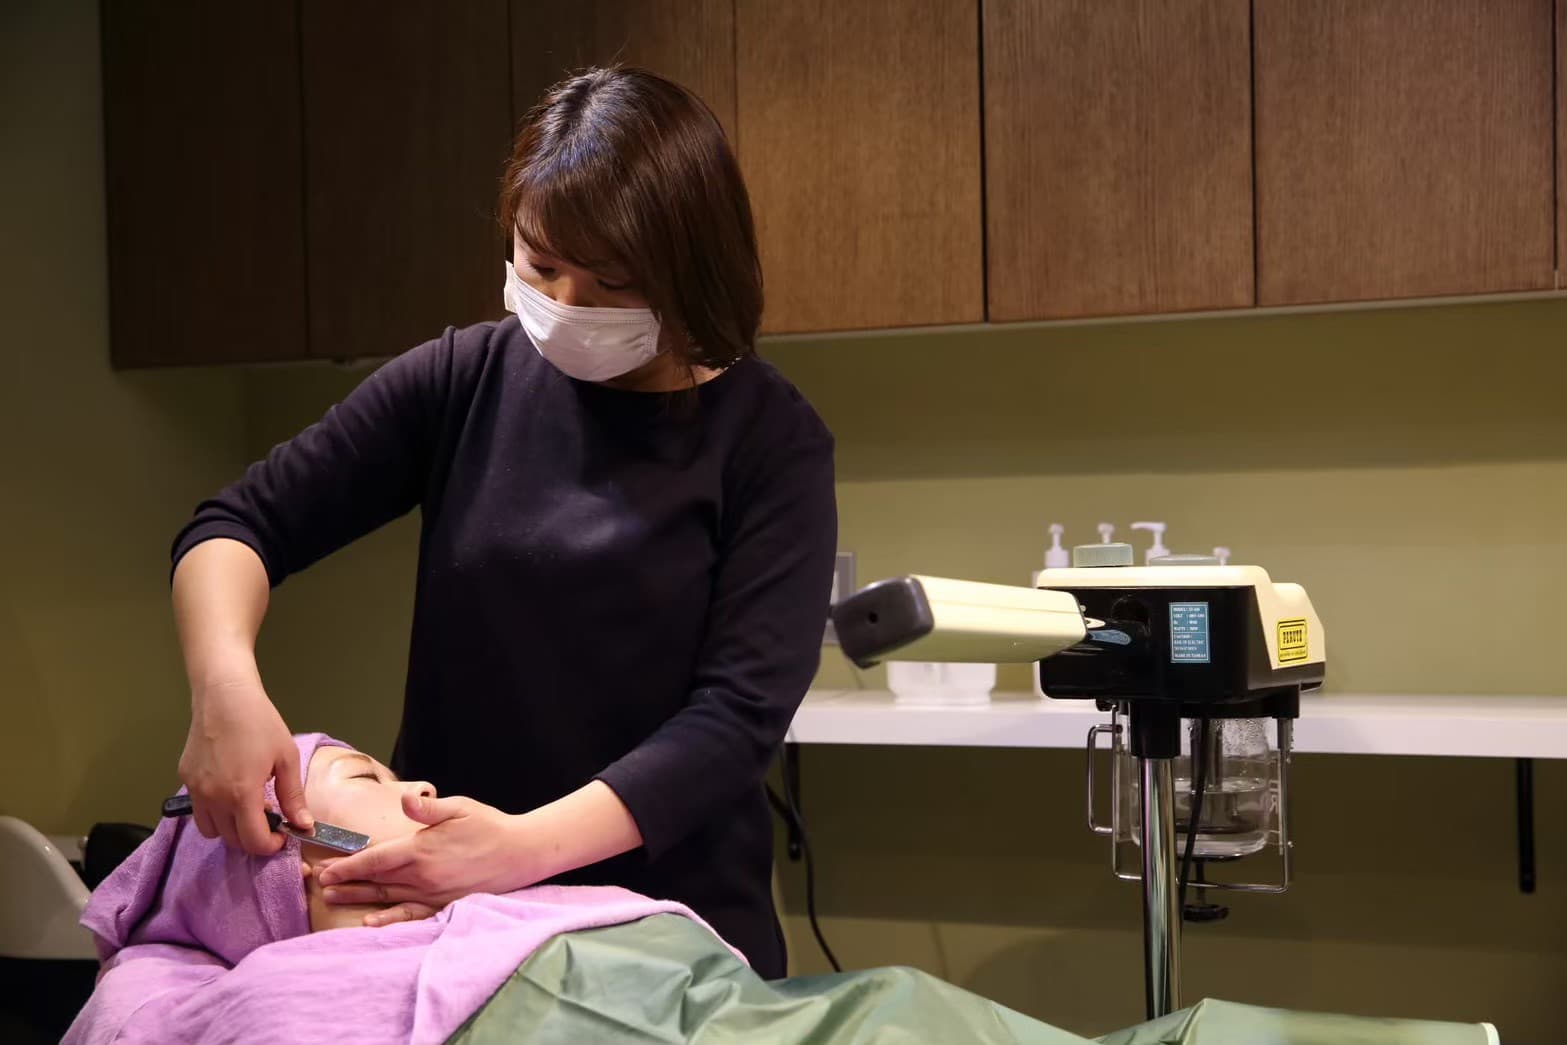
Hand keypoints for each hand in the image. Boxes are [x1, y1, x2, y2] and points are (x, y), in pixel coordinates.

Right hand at [178, 674, 310, 855]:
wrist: (225, 697)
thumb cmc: (261, 723)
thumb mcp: (286, 758)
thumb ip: (293, 796)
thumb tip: (304, 825)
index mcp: (241, 794)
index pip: (253, 841)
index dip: (270, 846)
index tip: (282, 835)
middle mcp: (213, 798)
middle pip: (231, 840)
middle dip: (253, 838)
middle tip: (269, 819)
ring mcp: (195, 790)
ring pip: (210, 830)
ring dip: (230, 828)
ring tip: (248, 806)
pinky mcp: (185, 779)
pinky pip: (199, 809)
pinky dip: (214, 812)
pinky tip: (230, 790)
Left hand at [316, 794, 539, 924]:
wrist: (519, 854)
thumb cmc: (489, 826)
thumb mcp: (460, 808)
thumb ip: (429, 809)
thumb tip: (407, 800)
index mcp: (421, 849)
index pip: (374, 860)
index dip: (347, 865)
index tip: (325, 869)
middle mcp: (422, 876)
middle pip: (374, 880)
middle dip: (343, 880)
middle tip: (317, 882)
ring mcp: (432, 894)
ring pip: (385, 897)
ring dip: (357, 898)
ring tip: (333, 896)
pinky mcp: (443, 904)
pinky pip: (409, 915)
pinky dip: (388, 920)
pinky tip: (370, 922)